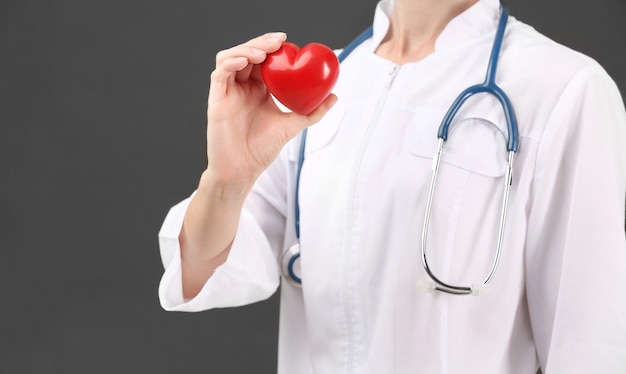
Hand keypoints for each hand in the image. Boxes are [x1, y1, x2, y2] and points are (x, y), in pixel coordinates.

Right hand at [205, 32, 337, 187]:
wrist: (243, 170)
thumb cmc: (262, 150)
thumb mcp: (292, 126)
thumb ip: (313, 112)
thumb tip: (334, 96)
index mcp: (258, 89)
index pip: (263, 59)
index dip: (273, 47)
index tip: (288, 42)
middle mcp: (241, 87)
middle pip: (247, 53)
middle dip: (262, 43)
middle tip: (278, 41)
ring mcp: (228, 92)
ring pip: (231, 57)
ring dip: (246, 49)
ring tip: (263, 52)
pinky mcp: (216, 99)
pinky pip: (219, 73)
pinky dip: (231, 62)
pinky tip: (246, 61)